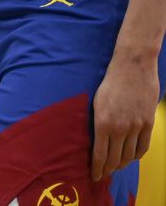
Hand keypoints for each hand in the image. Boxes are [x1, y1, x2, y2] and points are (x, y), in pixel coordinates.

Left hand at [91, 52, 158, 179]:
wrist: (131, 67)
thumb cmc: (109, 82)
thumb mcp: (96, 102)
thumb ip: (97, 122)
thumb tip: (96, 140)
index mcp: (102, 123)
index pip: (100, 155)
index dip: (97, 168)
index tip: (94, 176)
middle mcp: (120, 128)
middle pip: (115, 158)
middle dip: (108, 169)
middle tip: (104, 174)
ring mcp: (136, 127)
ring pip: (130, 155)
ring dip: (122, 164)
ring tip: (116, 167)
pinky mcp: (148, 123)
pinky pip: (143, 146)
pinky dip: (137, 155)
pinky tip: (131, 157)